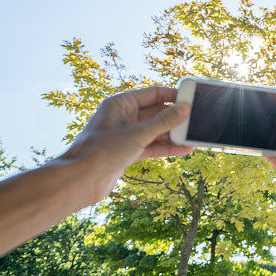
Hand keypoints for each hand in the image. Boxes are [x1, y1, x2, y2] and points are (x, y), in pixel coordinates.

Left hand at [59, 86, 193, 204]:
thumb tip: (185, 109)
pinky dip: (167, 147)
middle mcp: (123, 117)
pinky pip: (152, 146)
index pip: (153, 93)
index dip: (172, 96)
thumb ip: (164, 121)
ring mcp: (126, 135)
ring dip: (173, 134)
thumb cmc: (101, 151)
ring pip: (155, 130)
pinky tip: (184, 149)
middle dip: (175, 117)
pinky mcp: (128, 152)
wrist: (79, 181)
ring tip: (194, 136)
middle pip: (156, 112)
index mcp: (120, 104)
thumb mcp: (138, 134)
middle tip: (196, 120)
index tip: (191, 99)